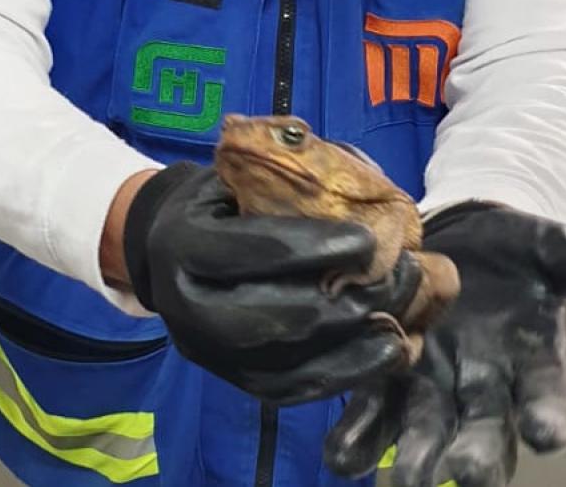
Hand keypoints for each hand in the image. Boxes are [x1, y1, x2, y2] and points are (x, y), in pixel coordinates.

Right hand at [123, 162, 423, 404]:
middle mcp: (184, 306)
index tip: (369, 241)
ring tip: (399, 320)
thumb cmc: (219, 204)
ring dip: (351, 344)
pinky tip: (383, 352)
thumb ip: (286, 179)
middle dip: (342, 303)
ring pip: (284, 363)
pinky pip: (290, 389)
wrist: (166, 249)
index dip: (314, 247)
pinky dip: (343, 374)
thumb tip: (361, 185)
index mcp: (183, 243)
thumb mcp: (236, 175)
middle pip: (272, 317)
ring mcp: (206, 350)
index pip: (253, 250)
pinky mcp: (229, 378)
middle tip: (394, 280)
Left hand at [324, 201, 565, 486]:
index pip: (552, 396)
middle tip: (469, 476)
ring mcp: (432, 383)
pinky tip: (343, 454)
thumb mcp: (562, 246)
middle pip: (485, 429)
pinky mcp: (386, 371)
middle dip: (479, 455)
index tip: (552, 431)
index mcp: (535, 361)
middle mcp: (485, 386)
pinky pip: (372, 407)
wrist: (456, 235)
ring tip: (404, 484)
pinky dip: (358, 432)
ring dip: (414, 459)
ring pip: (425, 430)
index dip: (553, 414)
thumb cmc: (516, 249)